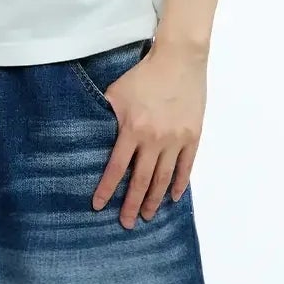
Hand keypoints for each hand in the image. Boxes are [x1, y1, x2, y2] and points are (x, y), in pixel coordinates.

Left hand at [92, 38, 204, 228]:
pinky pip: (186, 167)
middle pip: (141, 181)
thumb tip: (90, 134)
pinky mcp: (193, 136)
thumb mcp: (116, 92)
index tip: (98, 206)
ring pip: (164, 178)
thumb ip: (106, 116)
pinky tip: (173, 198)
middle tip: (126, 223)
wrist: (179, 60)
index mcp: (132, 129)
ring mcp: (176, 140)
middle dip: (131, 204)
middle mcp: (154, 139)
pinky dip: (179, 184)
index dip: (107, 189)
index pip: (117, 168)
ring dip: (154, 200)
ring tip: (147, 215)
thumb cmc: (144, 74)